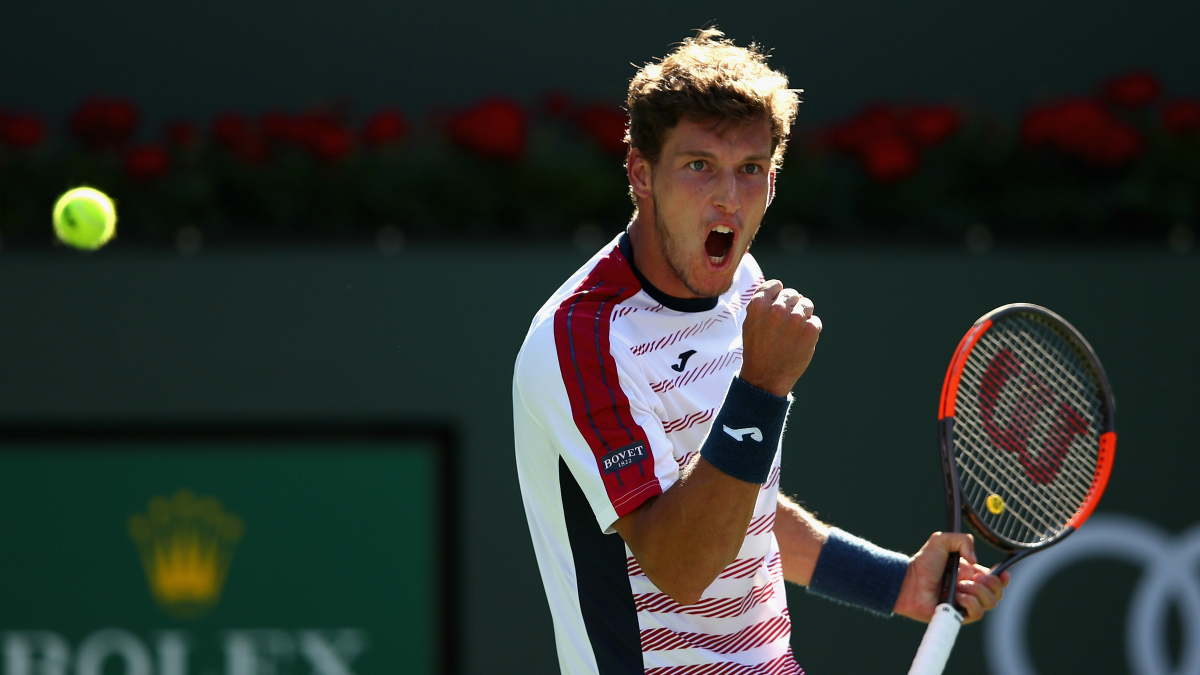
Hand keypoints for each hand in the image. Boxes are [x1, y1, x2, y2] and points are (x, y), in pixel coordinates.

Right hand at [739, 280, 821, 395]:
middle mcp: (777, 309)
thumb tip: (780, 289)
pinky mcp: (810, 330)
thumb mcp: (750, 323)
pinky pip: (815, 322)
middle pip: (793, 294)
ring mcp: (795, 319)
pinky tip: (799, 342)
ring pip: (807, 305)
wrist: (766, 377)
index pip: (776, 285)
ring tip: (793, 334)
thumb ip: (762, 304)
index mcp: (758, 305)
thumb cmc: (757, 350)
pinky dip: (810, 331)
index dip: (778, 295)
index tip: (777, 307)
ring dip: (803, 316)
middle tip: (785, 326)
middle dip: (791, 307)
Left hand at [893, 532, 1008, 623]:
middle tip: (976, 577)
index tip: (1003, 573)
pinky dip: (970, 603)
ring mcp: (966, 604)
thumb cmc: (923, 563)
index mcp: (971, 574)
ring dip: (978, 592)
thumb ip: (961, 540)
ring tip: (960, 586)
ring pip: (990, 603)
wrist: (909, 581)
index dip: (1004, 578)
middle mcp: (971, 590)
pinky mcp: (959, 616)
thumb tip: (976, 560)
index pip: (996, 580)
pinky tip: (958, 596)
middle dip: (991, 584)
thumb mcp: (941, 541)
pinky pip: (977, 614)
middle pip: (997, 593)